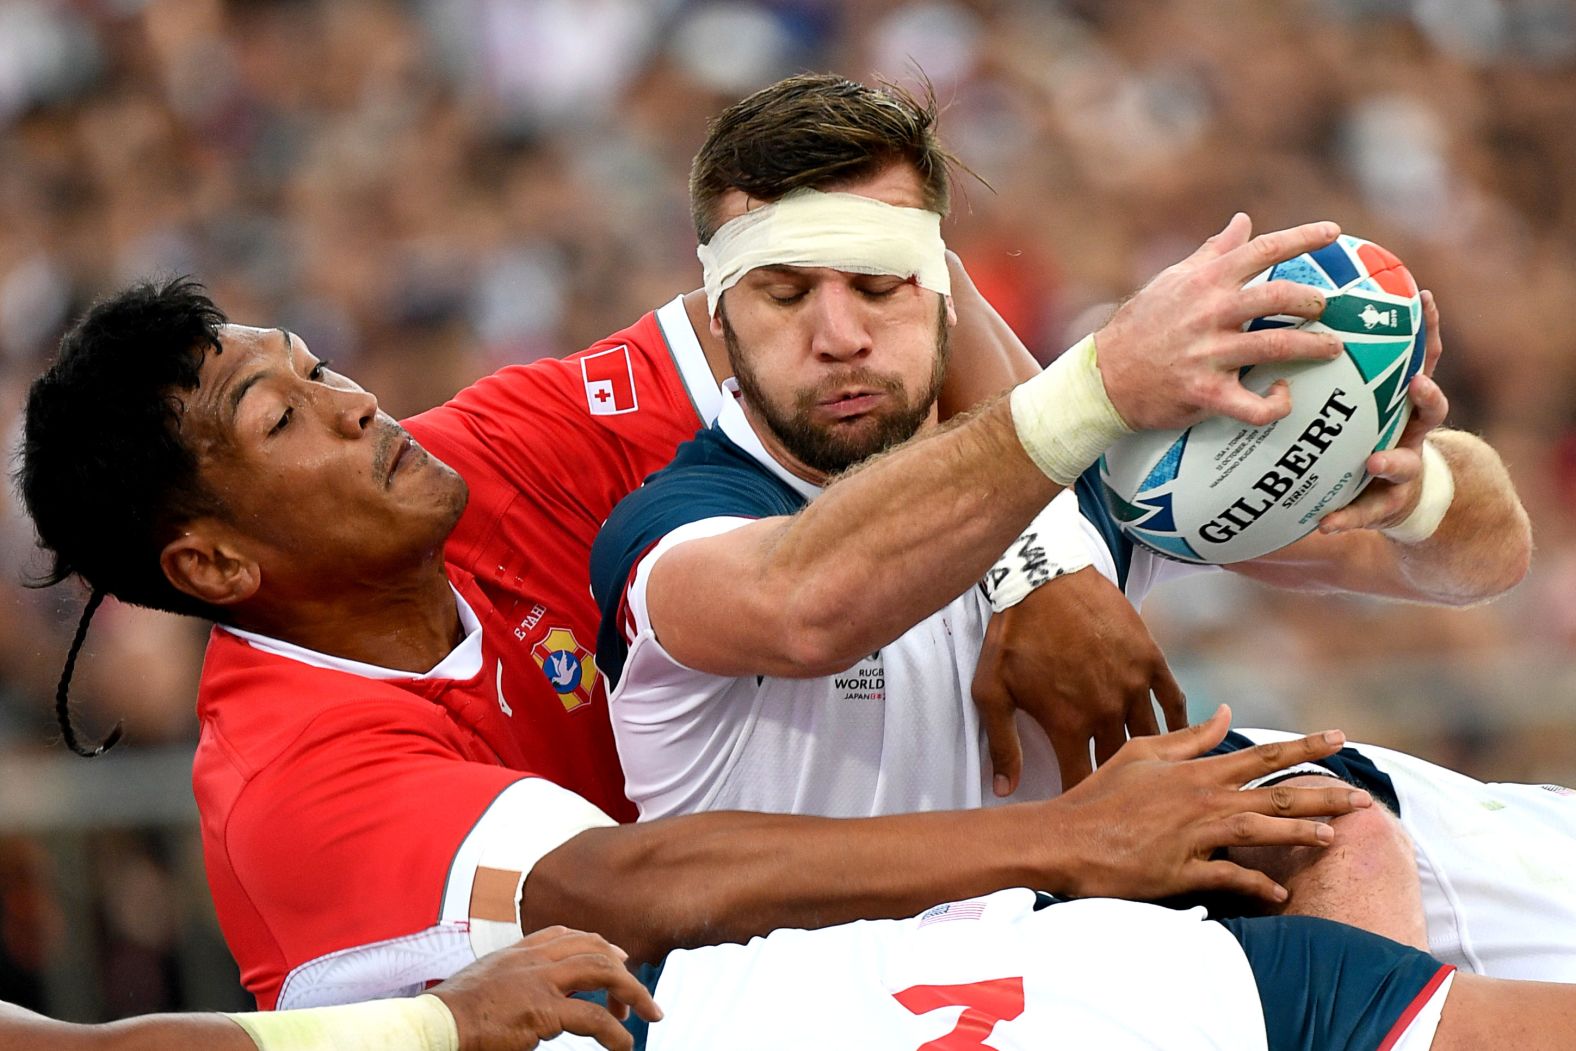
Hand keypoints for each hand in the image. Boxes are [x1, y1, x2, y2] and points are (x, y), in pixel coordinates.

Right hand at [432, 927, 662, 1050]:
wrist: (436, 1024)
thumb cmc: (456, 1012)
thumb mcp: (489, 981)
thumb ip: (518, 981)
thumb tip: (543, 1005)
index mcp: (520, 950)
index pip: (569, 935)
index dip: (599, 945)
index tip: (619, 958)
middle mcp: (534, 958)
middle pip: (594, 949)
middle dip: (623, 971)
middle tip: (640, 997)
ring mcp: (540, 981)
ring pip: (602, 973)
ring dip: (633, 993)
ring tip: (649, 1014)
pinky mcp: (542, 1011)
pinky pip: (592, 1018)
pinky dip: (615, 1032)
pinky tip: (624, 1044)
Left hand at [973, 568, 1185, 793]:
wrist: (1043, 578)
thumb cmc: (1013, 634)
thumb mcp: (991, 690)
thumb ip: (1002, 744)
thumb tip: (1004, 790)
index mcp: (1067, 724)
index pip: (1081, 781)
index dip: (1081, 799)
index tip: (1082, 810)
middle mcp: (1106, 710)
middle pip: (1120, 764)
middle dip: (1119, 784)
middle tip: (1121, 797)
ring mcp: (1133, 684)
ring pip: (1153, 738)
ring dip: (1154, 759)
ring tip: (1156, 777)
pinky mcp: (1150, 659)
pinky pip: (1174, 700)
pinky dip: (1181, 723)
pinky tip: (1182, 738)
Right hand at [1046, 705, 1370, 903]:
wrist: (1063, 837)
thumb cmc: (1099, 795)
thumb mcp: (1142, 754)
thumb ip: (1188, 737)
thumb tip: (1225, 713)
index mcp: (1195, 772)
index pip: (1261, 756)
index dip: (1304, 746)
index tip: (1340, 738)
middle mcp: (1202, 800)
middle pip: (1275, 795)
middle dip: (1322, 794)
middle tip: (1362, 799)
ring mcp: (1193, 836)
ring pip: (1260, 830)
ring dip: (1300, 833)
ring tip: (1333, 837)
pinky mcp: (1181, 870)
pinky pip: (1229, 876)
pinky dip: (1257, 884)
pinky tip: (1280, 893)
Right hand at [1095, 213, 1344, 429]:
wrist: (1103, 377)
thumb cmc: (1141, 325)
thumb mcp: (1172, 280)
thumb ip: (1213, 252)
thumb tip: (1243, 222)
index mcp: (1204, 282)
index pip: (1261, 250)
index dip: (1302, 237)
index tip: (1333, 231)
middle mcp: (1209, 314)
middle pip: (1278, 297)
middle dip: (1311, 300)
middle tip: (1324, 307)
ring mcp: (1207, 355)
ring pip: (1275, 348)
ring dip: (1312, 348)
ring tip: (1331, 348)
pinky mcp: (1205, 393)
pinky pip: (1252, 405)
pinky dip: (1275, 403)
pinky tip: (1282, 394)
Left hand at [1318, 289, 1448, 533]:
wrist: (1394, 498)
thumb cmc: (1362, 436)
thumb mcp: (1353, 399)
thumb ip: (1329, 368)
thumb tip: (1286, 319)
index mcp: (1403, 403)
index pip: (1422, 360)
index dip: (1430, 330)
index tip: (1427, 299)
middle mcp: (1410, 434)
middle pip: (1430, 411)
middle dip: (1427, 397)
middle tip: (1416, 384)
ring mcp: (1403, 471)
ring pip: (1405, 465)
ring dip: (1392, 462)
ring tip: (1375, 462)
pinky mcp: (1384, 507)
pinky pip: (1364, 513)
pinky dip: (1345, 518)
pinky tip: (1323, 525)